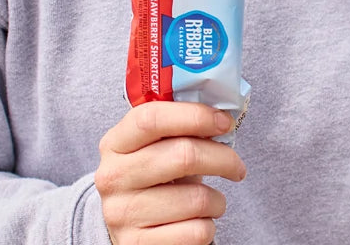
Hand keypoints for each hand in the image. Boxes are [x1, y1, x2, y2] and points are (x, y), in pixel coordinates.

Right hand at [96, 101, 245, 243]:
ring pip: (196, 199)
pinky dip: (208, 226)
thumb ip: (178, 127)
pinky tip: (198, 221)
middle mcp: (113, 177)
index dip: (195, 116)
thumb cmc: (155, 178)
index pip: (152, 118)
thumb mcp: (155, 148)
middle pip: (182, 156)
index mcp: (115, 143)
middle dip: (222, 158)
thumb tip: (221, 118)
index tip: (225, 122)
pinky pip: (196, 232)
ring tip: (212, 200)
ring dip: (217, 200)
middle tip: (236, 165)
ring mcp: (122, 214)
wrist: (132, 227)